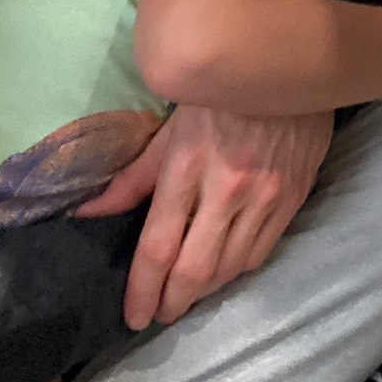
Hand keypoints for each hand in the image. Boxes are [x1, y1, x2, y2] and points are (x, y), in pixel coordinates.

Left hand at [74, 104, 333, 328]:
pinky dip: (238, 269)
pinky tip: (224, 267)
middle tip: (160, 314)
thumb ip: (132, 178)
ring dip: (205, 291)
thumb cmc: (219, 96)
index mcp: (188, 167)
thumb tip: (86, 212)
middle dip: (172, 302)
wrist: (288, 66)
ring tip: (188, 294)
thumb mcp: (169, 130)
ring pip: (231, 267)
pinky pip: (263, 251)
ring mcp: (267, 194)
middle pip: (195, 269)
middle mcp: (229, 188)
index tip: (133, 315)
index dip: (141, 290)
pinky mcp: (295, 195)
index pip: (158, 247)